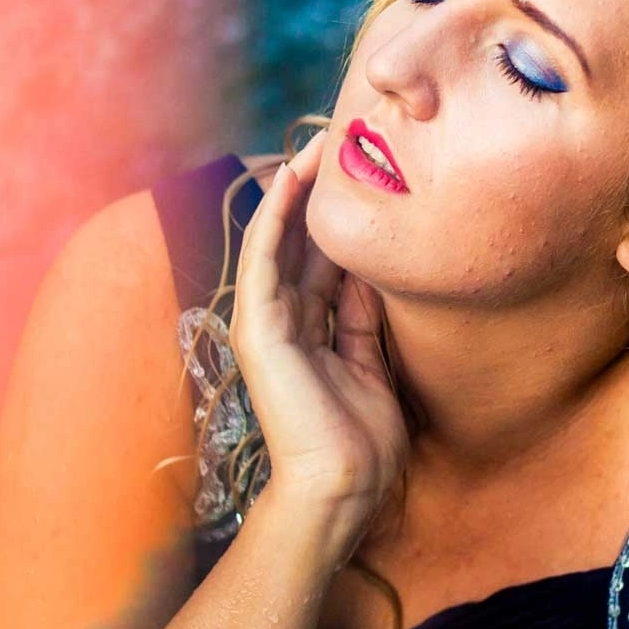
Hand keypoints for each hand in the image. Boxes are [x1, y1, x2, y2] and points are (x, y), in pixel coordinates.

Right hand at [228, 133, 407, 527]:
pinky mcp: (257, 328)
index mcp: (310, 331)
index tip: (365, 178)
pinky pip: (264, 259)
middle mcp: (283, 321)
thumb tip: (371, 272)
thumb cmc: (362, 441)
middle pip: (300, 243)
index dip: (340, 219)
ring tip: (316, 146)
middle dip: (318, 195)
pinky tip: (289, 179)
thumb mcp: (372, 363)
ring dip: (294, 192)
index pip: (323, 261)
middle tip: (341, 142)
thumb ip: (363, 317)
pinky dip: (275, 217)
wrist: (342, 486)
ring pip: (278, 241)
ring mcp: (265, 323)